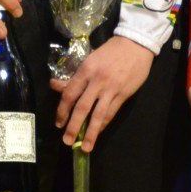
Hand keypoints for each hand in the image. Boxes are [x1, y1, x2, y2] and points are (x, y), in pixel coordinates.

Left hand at [52, 36, 153, 152]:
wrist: (135, 44)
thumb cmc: (110, 51)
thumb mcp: (89, 59)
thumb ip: (74, 76)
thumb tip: (55, 85)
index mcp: (86, 70)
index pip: (70, 94)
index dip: (62, 110)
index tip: (58, 123)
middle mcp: (97, 81)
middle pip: (82, 107)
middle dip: (73, 126)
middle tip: (66, 140)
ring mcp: (111, 89)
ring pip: (98, 114)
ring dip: (90, 132)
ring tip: (85, 147)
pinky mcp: (123, 94)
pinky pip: (111, 113)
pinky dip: (103, 124)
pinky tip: (97, 132)